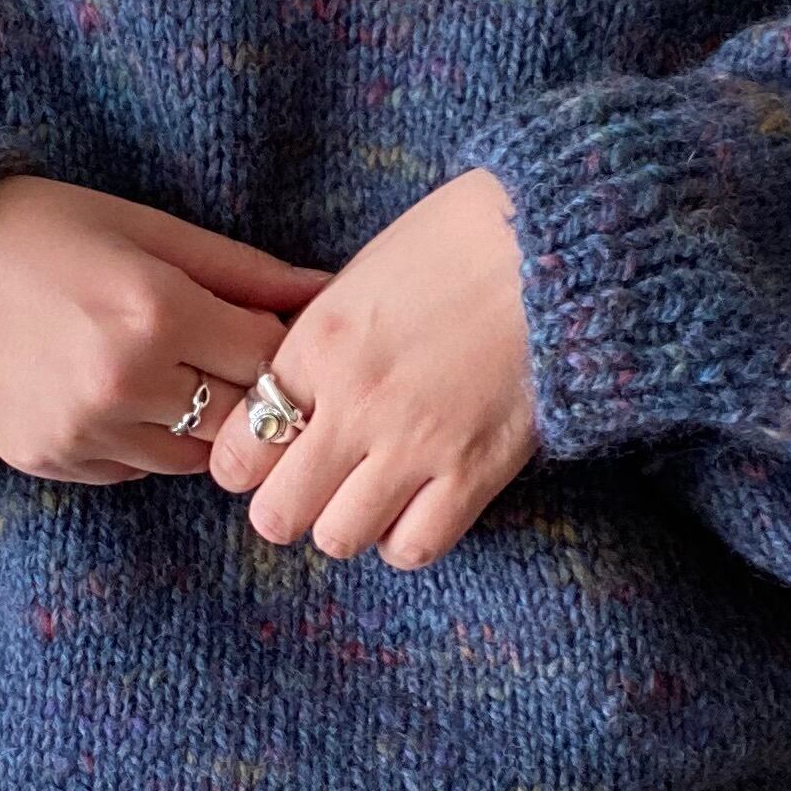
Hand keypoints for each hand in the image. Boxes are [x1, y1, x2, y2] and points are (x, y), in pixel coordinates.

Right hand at [0, 176, 332, 483]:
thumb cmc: (39, 231)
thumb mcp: (145, 229)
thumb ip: (243, 271)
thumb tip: (328, 291)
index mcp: (156, 312)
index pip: (272, 359)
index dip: (287, 347)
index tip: (278, 331)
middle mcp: (125, 383)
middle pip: (244, 417)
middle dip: (252, 391)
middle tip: (230, 354)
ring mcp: (85, 431)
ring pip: (196, 455)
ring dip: (201, 420)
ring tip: (170, 368)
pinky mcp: (53, 462)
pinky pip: (138, 468)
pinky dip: (146, 439)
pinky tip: (117, 390)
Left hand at [207, 167, 537, 565]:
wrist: (553, 246)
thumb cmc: (456, 243)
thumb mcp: (360, 276)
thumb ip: (315, 342)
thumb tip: (285, 393)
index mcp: (316, 346)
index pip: (237, 452)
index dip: (245, 464)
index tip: (268, 458)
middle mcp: (355, 404)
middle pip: (278, 512)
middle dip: (285, 508)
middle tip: (308, 490)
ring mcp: (415, 444)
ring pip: (338, 539)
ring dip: (345, 525)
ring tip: (366, 498)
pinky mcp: (475, 471)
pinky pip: (414, 547)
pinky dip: (405, 539)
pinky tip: (413, 508)